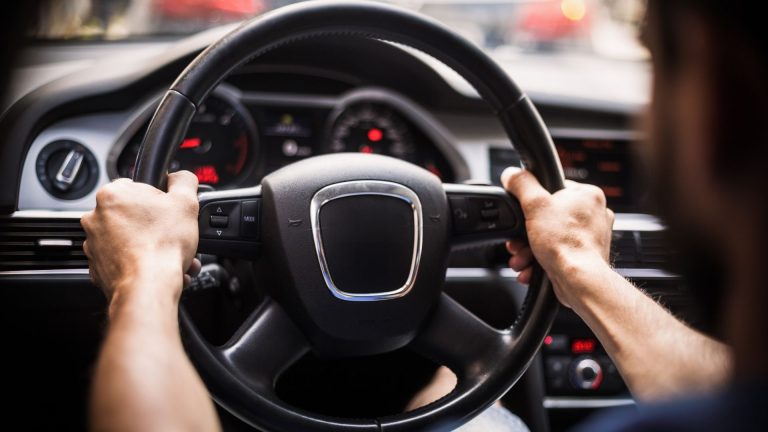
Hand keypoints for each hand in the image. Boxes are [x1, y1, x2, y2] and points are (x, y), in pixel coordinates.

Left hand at [81, 171, 200, 303]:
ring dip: (151, 247)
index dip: (160, 201)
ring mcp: (94, 244)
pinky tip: (158, 269)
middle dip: (156, 227)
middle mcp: (96, 218)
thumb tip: (181, 177)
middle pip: (135, 215)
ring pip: (130, 240)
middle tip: (174, 237)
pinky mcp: (98, 268)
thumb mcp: (186, 202)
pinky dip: (140, 264)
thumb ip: (184, 181)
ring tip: (171, 257)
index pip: (139, 188)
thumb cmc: (162, 245)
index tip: (169, 214)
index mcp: (112, 195)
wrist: (148, 286)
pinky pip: (123, 261)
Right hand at [501, 167, 613, 307]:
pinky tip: (531, 268)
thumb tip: (512, 173)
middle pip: (547, 217)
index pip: (552, 188)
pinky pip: (557, 253)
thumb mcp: (534, 205)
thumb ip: (521, 184)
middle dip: (526, 234)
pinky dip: (541, 261)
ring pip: (550, 237)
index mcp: (588, 195)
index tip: (523, 214)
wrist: (579, 281)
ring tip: (522, 259)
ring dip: (529, 249)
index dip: (532, 202)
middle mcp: (594, 214)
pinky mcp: (585, 256)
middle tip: (518, 242)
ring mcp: (591, 237)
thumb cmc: (566, 244)